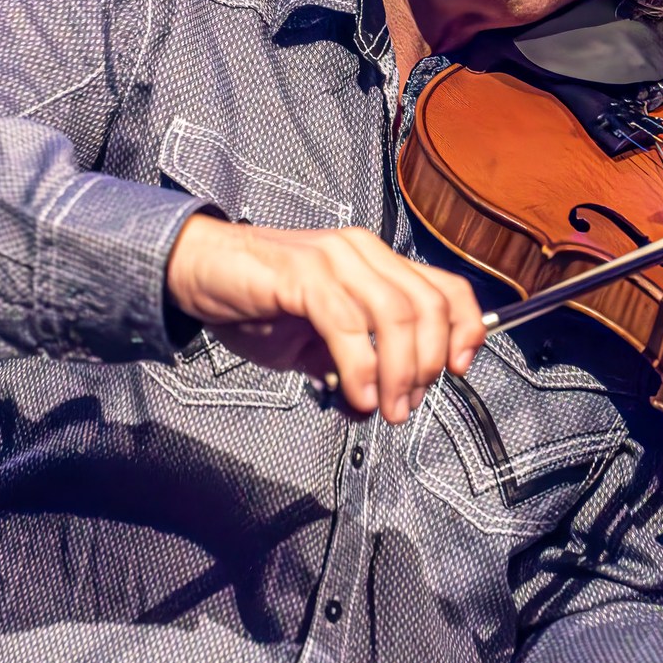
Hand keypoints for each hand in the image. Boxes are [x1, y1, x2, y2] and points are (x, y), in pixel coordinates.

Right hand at [164, 215, 485, 422]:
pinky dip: (360, 367)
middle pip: (427, 306)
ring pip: (394, 314)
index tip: (459, 370)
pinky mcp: (302, 273)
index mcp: (376, 262)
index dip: (465, 329)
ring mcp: (334, 258)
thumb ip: (353, 363)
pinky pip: (347, 324)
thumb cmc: (256, 301)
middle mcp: (363, 252)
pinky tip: (356, 396)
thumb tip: (381, 404)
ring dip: (399, 372)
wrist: (197, 271)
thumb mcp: (318, 340)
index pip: (446, 287)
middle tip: (407, 406)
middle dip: (427, 365)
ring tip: (386, 409)